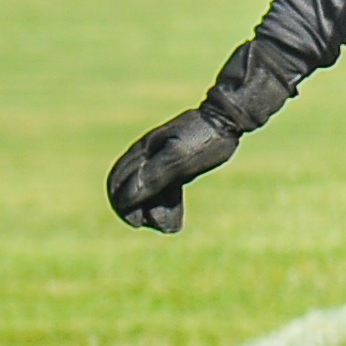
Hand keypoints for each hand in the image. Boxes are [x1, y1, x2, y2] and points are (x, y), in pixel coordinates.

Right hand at [106, 104, 239, 232]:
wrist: (227, 118)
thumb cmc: (205, 138)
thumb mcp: (179, 158)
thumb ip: (154, 176)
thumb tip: (127, 198)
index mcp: (143, 154)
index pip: (119, 184)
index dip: (124, 207)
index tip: (140, 223)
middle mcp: (147, 156)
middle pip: (129, 190)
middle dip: (140, 212)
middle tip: (160, 226)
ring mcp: (161, 160)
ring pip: (149, 191)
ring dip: (156, 211)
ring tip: (173, 226)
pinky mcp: (176, 163)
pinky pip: (164, 188)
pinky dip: (167, 203)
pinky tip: (177, 217)